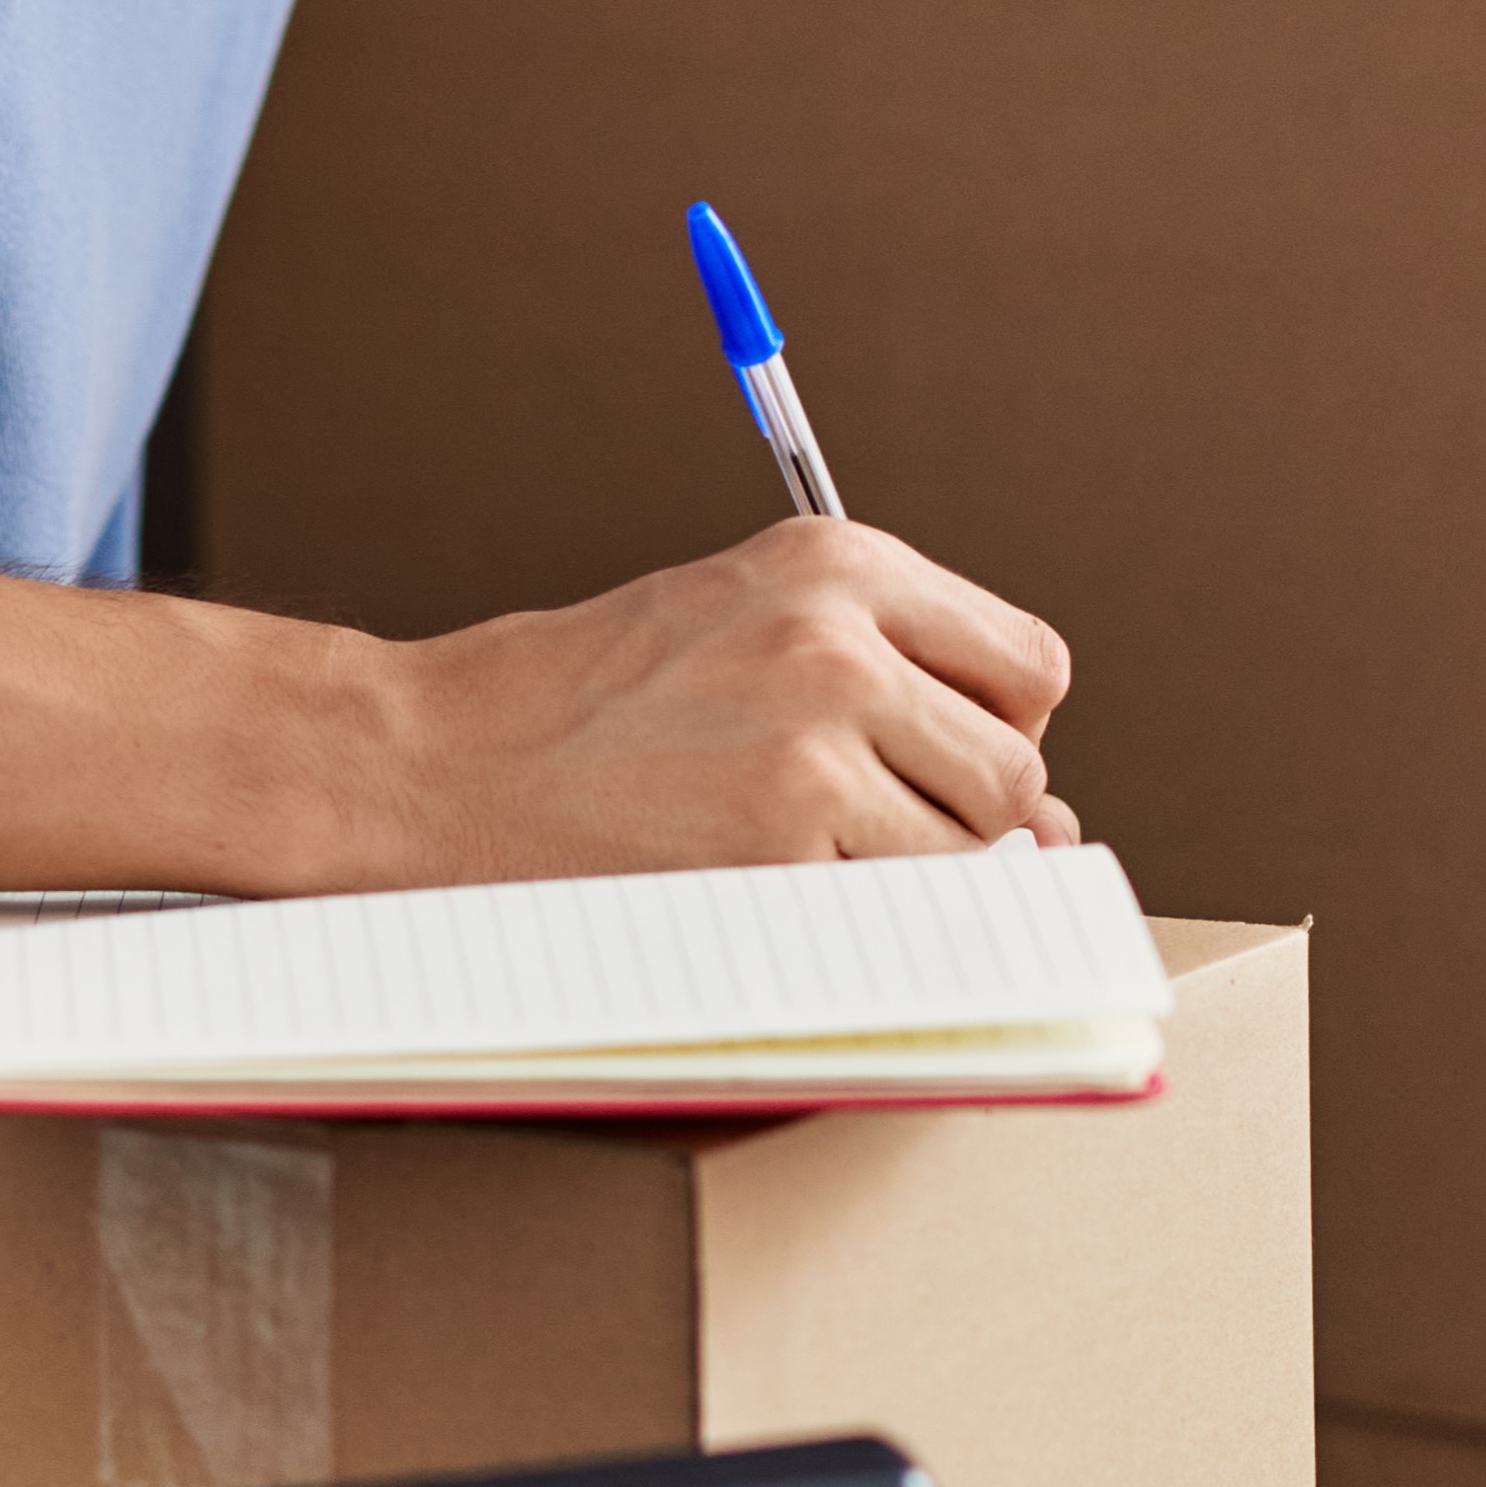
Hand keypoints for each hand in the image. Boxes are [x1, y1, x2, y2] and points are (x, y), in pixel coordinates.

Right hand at [354, 519, 1082, 876]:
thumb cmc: (574, 709)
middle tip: (845, 823)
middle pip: (1014, 768)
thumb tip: (1050, 824)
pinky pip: (899, 912)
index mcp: (838, 563)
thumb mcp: (742, 628)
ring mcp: (816, 740)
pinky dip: (857, 923)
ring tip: (793, 851)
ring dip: (908, 876)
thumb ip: (894, 688)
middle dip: (957, 819)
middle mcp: (839, 636)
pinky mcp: (783, 840)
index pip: (1030, 664)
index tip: (934, 763)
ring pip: (972, 851)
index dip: (994, 732)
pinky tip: (766, 887)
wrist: (435, 764)